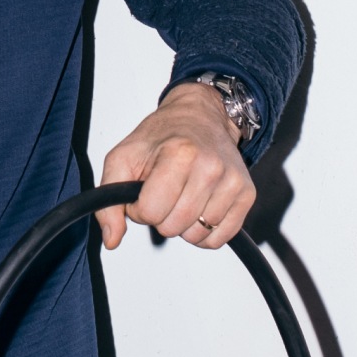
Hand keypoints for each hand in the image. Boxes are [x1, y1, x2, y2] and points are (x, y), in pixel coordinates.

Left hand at [98, 82, 255, 249]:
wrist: (201, 116)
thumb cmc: (161, 137)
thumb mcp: (123, 158)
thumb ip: (109, 200)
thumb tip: (112, 240)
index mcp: (179, 154)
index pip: (150, 212)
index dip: (140, 207)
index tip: (145, 190)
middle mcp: (211, 167)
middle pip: (172, 227)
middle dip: (161, 216)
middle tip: (164, 191)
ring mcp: (232, 182)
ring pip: (196, 236)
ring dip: (183, 224)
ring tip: (183, 195)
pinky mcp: (247, 194)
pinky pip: (219, 239)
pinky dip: (205, 232)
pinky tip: (199, 207)